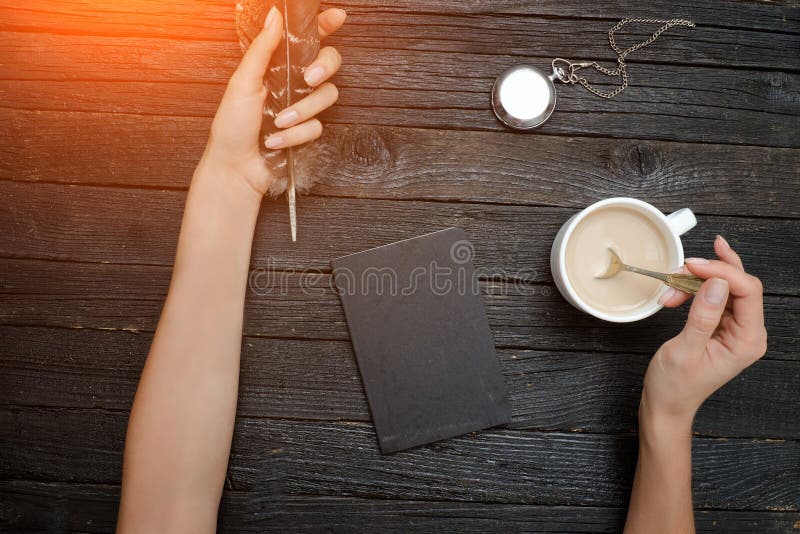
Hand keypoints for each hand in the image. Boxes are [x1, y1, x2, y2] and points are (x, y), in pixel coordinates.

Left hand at [202, 6, 345, 195]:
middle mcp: (293, 82)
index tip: (337, 17)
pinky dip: (295, 135)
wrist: (236, 167)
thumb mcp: (243, 82)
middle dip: (325, 68)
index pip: (307, 39)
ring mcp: (302, 107)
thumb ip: (262, 48)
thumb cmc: (231, 125)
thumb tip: (275, 14)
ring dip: (302, 111)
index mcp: (276, 65)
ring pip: (327, 96)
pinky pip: (317, 126)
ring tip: (278, 122)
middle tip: (310, 77)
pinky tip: (275, 141)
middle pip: (329, 63)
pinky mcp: (307, 131)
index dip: (325, 26)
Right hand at [641, 235, 767, 427]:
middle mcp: (747, 333)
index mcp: (747, 341)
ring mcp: (735, 329)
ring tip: (673, 284)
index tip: (693, 266)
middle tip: (682, 267)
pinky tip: (679, 290)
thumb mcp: (685, 350)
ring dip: (697, 280)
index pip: (748, 291)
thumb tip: (717, 283)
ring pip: (726, 287)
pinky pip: (715, 297)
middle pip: (740, 285)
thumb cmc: (675, 385)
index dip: (722, 272)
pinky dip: (695, 289)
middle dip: (709, 272)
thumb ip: (703, 316)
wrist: (666, 403)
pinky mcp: (721, 326)